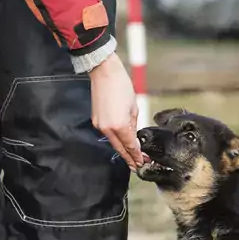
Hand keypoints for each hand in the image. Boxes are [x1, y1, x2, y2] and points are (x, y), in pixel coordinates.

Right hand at [89, 53, 143, 169]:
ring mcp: (99, 125)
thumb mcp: (133, 107)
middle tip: (137, 166)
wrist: (104, 73)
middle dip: (129, 158)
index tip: (142, 162)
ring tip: (131, 157)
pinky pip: (107, 135)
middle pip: (120, 149)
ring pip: (113, 143)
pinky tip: (121, 143)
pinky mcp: (96, 121)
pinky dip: (115, 140)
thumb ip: (134, 125)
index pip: (130, 146)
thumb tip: (133, 137)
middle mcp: (107, 129)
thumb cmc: (121, 86)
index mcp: (119, 126)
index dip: (137, 156)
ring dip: (122, 150)